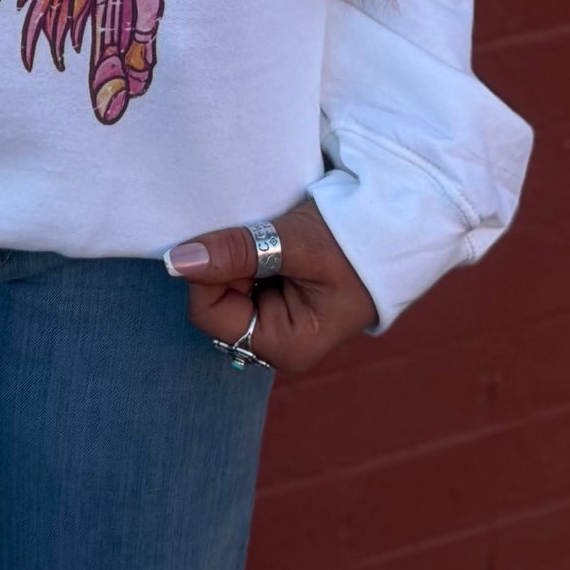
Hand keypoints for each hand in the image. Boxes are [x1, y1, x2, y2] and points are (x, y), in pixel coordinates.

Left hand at [165, 200, 374, 378]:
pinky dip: (244, 256)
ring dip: (234, 258)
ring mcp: (277, 321)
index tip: (236, 240)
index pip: (210, 313)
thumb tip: (176, 262)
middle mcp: (276, 342)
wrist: (393, 223)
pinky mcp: (277, 300)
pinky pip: (239, 280)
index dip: (209, 273)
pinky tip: (269, 241)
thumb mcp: (295, 241)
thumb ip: (237, 252)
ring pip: (224, 288)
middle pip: (214, 303)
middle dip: (223, 266)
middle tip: (258, 235)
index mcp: (285, 346)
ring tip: (269, 236)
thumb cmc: (353, 238)